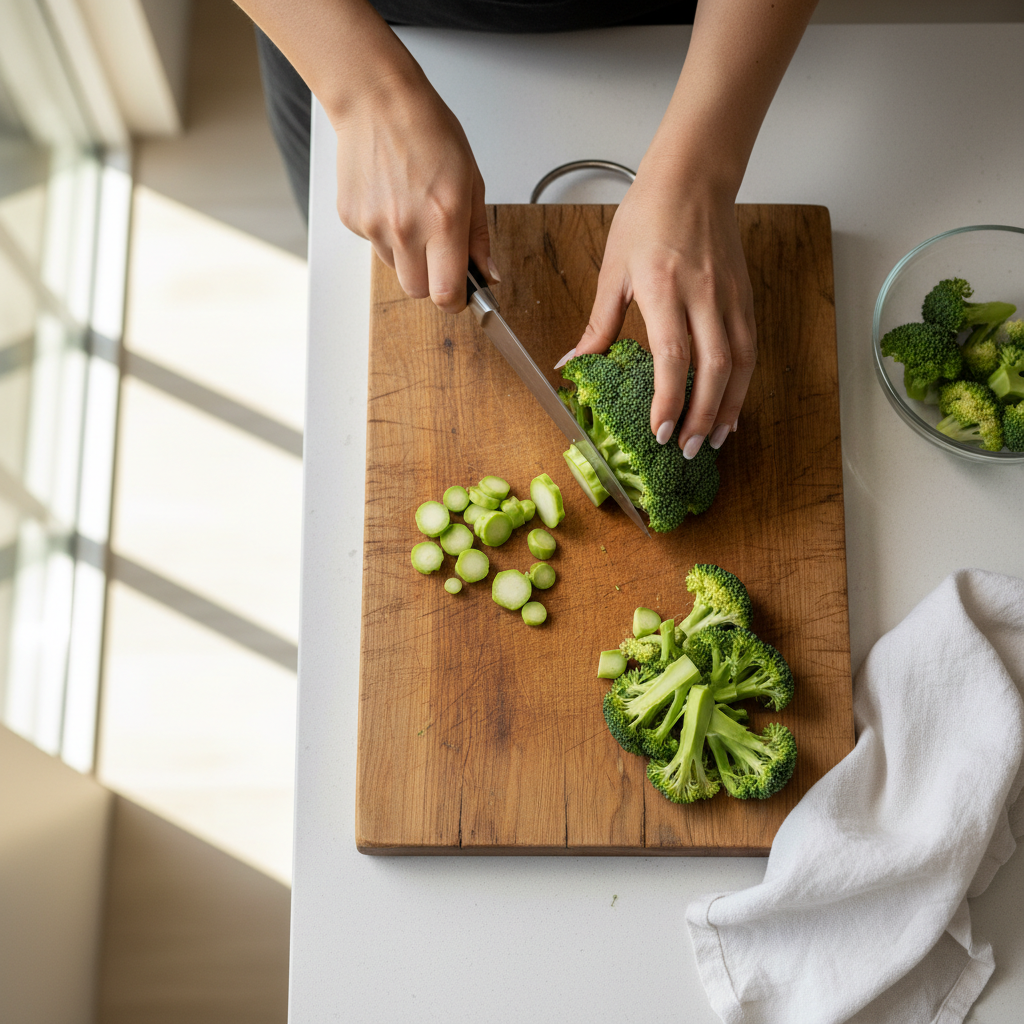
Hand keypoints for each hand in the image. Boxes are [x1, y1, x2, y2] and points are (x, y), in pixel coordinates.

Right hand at [331, 76, 493, 313]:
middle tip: (439, 253)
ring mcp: (374, 226)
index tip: (461, 295)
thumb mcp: (471, 180)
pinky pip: (375, 245)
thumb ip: (479, 235)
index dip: (456, 301)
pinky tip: (391, 200)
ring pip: (396, 269)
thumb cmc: (428, 131)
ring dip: (408, 255)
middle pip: (417, 291)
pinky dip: (385, 233)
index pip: (447, 294)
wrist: (378, 101)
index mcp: (443, 221)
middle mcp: (406, 229)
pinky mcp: (353, 220)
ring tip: (413, 212)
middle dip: (432, 282)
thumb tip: (488, 273)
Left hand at [569, 164, 755, 455]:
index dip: (669, 399)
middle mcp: (703, 294)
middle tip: (688, 450)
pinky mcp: (744, 297)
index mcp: (663, 287)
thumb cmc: (647, 217)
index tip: (660, 432)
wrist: (692, 178)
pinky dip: (742, 383)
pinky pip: (749, 348)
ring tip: (714, 440)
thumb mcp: (612, 270)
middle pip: (713, 367)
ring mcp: (729, 296)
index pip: (673, 355)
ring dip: (728, 407)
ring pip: (740, 362)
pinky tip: (730, 406)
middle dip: (702, 415)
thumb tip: (572, 365)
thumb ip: (597, 325)